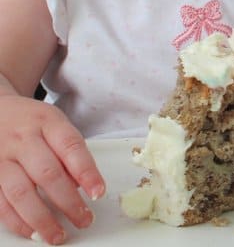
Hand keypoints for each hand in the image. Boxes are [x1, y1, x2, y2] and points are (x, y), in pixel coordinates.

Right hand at [0, 95, 104, 244]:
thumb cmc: (31, 122)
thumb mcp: (55, 123)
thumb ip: (70, 150)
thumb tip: (82, 185)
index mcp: (47, 121)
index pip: (70, 146)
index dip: (87, 171)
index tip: (99, 192)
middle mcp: (23, 139)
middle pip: (47, 173)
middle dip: (68, 202)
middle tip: (84, 219)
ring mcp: (2, 158)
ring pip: (21, 192)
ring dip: (42, 219)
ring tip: (59, 235)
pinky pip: (1, 204)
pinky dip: (18, 222)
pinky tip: (33, 232)